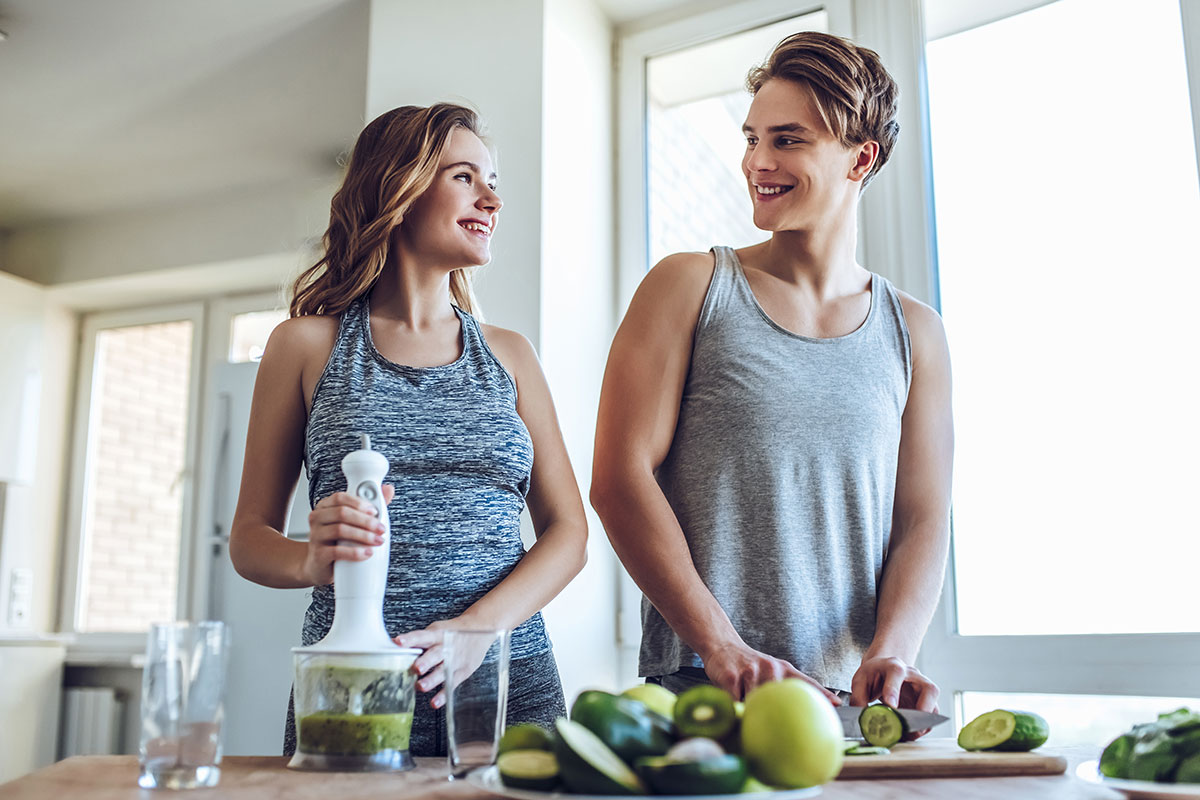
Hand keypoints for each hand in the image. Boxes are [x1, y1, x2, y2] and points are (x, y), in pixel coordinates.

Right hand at [301, 485, 393, 585]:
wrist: (320, 566)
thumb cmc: (337, 541)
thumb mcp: (352, 522)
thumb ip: (369, 507)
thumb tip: (388, 489)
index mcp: (325, 507)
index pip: (340, 497)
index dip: (359, 503)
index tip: (374, 511)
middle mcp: (317, 519)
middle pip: (342, 513)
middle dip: (366, 520)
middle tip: (380, 528)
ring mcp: (315, 536)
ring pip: (340, 530)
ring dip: (363, 535)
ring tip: (377, 541)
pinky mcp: (318, 555)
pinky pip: (337, 551)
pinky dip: (355, 552)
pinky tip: (366, 553)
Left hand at [394, 619, 492, 709]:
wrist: (481, 628)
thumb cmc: (453, 631)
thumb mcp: (437, 629)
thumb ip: (418, 640)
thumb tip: (392, 646)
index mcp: (437, 634)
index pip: (422, 636)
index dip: (410, 639)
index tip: (399, 642)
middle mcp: (446, 646)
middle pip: (436, 654)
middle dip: (426, 661)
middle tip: (416, 668)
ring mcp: (456, 660)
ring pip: (444, 670)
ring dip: (432, 679)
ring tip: (421, 686)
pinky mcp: (463, 671)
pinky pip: (452, 684)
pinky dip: (443, 694)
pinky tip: (434, 702)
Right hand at [701, 641, 840, 702]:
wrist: (722, 646)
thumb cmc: (748, 665)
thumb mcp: (771, 670)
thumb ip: (784, 687)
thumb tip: (800, 711)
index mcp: (783, 669)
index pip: (806, 682)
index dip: (822, 693)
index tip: (836, 704)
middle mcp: (770, 668)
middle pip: (778, 698)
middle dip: (777, 712)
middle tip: (778, 725)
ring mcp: (751, 672)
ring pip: (756, 701)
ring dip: (753, 710)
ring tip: (750, 711)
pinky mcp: (732, 677)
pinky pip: (737, 702)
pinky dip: (737, 709)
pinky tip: (735, 708)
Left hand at [850, 656, 939, 739]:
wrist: (884, 670)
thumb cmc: (874, 675)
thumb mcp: (860, 680)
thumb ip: (858, 697)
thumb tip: (863, 717)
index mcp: (893, 666)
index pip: (896, 673)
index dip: (894, 689)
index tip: (890, 705)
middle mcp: (914, 677)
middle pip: (929, 689)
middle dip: (922, 708)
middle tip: (909, 723)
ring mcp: (923, 690)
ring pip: (934, 706)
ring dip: (923, 724)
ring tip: (908, 734)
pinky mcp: (927, 703)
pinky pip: (931, 718)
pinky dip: (922, 728)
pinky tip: (909, 734)